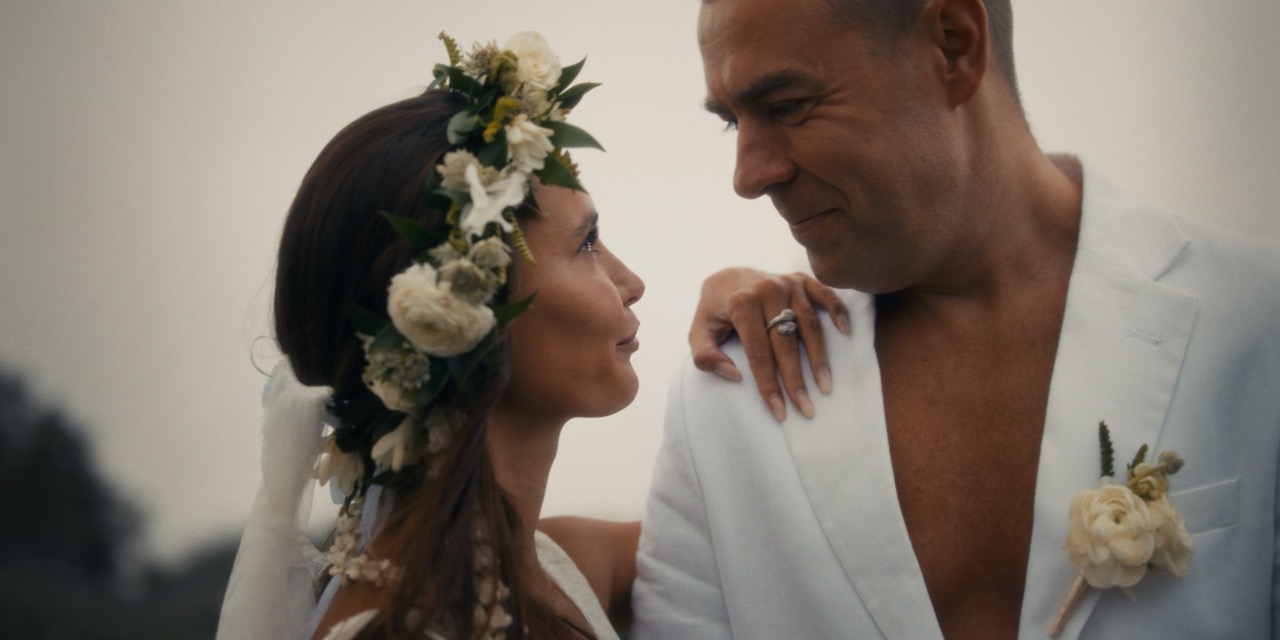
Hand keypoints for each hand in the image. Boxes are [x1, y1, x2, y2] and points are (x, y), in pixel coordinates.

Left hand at [690, 268, 849, 421]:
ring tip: (825, 386)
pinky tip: (845, 331)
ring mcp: (787, 283)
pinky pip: (824, 294)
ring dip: (819, 357)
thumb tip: (735, 375)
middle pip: (785, 342)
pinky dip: (837, 310)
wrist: (727, 277)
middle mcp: (767, 290)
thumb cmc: (715, 312)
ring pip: (809, 324)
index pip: (758, 352)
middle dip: (796, 379)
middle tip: (806, 409)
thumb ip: (705, 356)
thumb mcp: (699, 332)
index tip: (780, 411)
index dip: (769, 384)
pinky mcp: (801, 279)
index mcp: (741, 303)